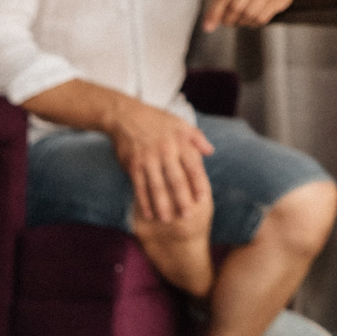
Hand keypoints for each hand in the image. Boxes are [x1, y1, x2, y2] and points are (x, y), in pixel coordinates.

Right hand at [105, 99, 214, 225]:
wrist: (126, 115)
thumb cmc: (156, 120)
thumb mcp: (180, 123)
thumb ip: (197, 138)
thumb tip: (211, 152)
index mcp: (180, 142)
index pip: (193, 166)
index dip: (198, 184)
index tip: (203, 199)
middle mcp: (166, 151)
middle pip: (176, 179)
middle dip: (182, 199)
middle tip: (187, 216)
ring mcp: (148, 159)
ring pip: (157, 186)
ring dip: (162, 205)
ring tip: (167, 220)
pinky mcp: (133, 165)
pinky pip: (139, 187)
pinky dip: (144, 201)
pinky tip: (148, 214)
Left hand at [203, 0, 312, 31]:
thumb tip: (209, 24)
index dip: (214, 12)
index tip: (208, 26)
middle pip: (236, 6)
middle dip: (228, 19)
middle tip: (228, 21)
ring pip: (249, 14)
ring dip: (241, 22)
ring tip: (240, 19)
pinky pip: (261, 18)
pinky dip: (253, 23)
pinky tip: (252, 19)